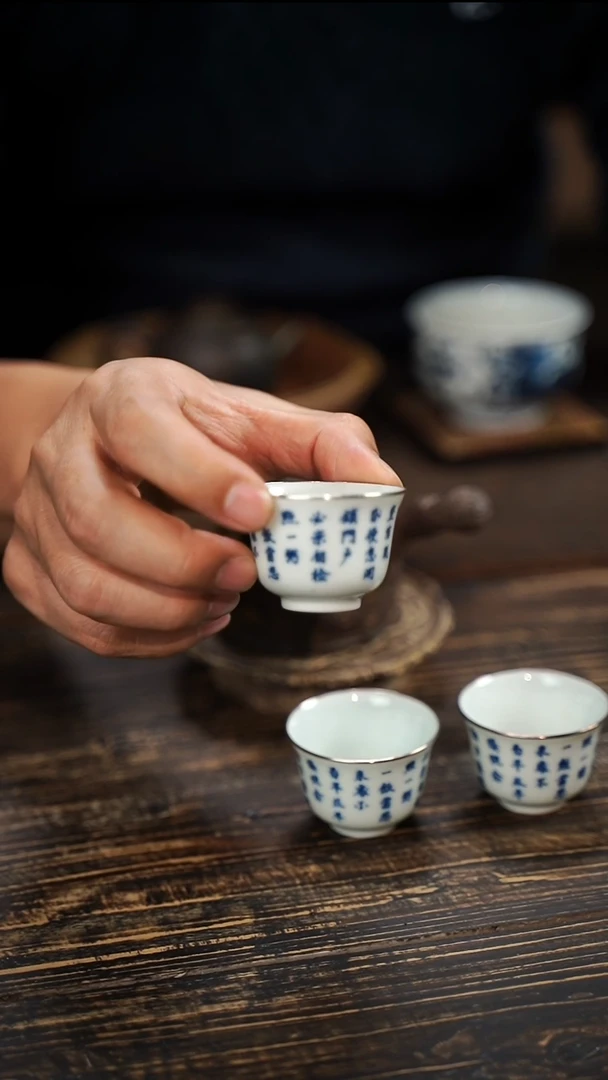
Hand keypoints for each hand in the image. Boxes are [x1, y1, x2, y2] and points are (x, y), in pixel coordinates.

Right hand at [3, 357, 400, 656]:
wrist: (104, 442)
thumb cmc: (190, 431)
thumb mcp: (253, 418)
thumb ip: (321, 443)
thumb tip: (381, 484)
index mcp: (122, 399)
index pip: (143, 431)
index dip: (200, 478)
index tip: (260, 512)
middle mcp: (65, 452)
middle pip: (101, 522)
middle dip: (185, 564)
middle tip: (247, 575)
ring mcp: (37, 513)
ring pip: (87, 584)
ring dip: (167, 611)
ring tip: (223, 600)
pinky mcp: (29, 565)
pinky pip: (80, 623)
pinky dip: (146, 639)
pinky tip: (193, 620)